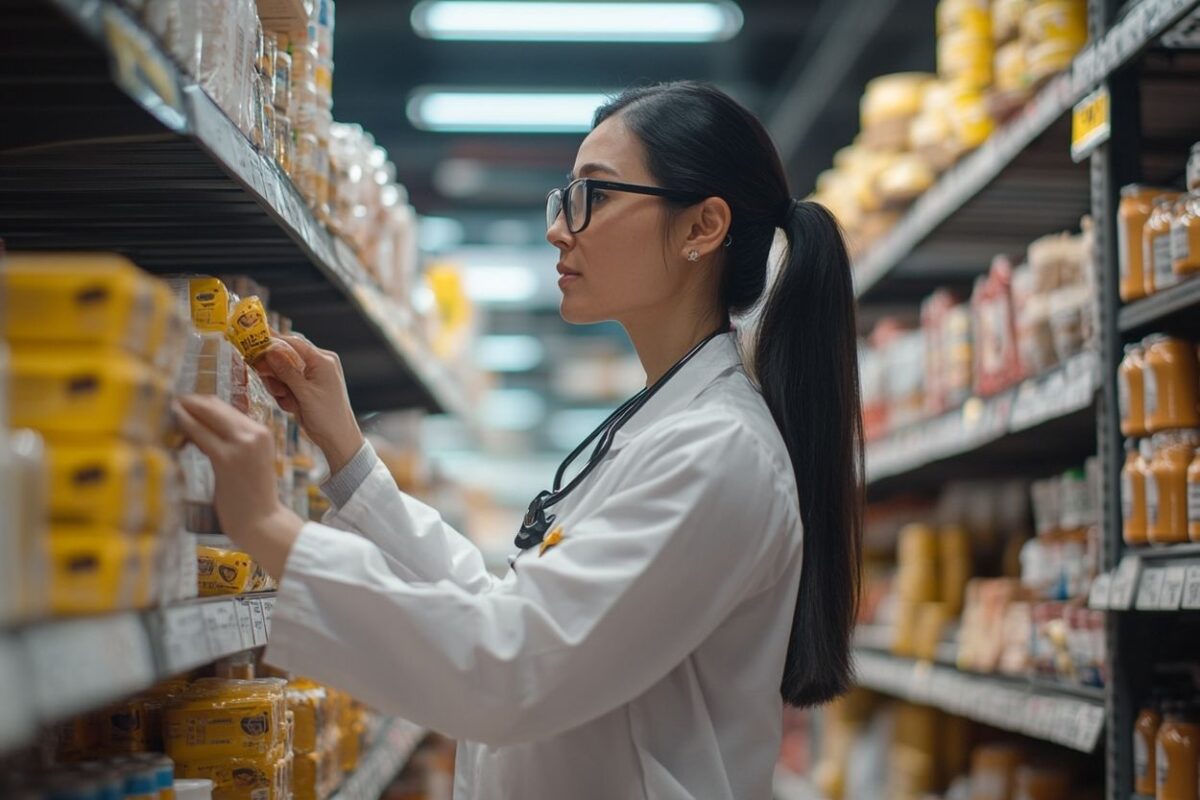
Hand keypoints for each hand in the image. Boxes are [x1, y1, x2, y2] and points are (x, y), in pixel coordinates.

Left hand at [174, 394, 304, 577]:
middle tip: (168, 404)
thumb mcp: (249, 461)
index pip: (224, 406)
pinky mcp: (227, 459)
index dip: (199, 402)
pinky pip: (199, 433)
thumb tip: (201, 427)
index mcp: (262, 432)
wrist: (263, 523)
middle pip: (214, 405)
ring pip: (206, 414)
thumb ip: (233, 442)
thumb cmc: (252, 497)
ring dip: (184, 411)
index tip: (180, 404)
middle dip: (188, 402)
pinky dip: (184, 425)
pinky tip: (173, 426)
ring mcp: (243, 444)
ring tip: (167, 414)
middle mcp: (255, 433)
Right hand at [254, 332, 363, 473]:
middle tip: (268, 381)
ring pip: (283, 374)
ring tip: (287, 401)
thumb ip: (287, 372)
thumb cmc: (328, 416)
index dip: (274, 340)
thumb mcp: (305, 394)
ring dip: (279, 387)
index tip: (255, 341)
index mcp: (323, 360)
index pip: (295, 343)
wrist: (338, 438)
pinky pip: (287, 385)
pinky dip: (285, 396)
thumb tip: (270, 351)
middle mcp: (318, 365)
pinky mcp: (305, 389)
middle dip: (275, 373)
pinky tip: (292, 407)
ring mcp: (312, 377)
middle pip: (285, 358)